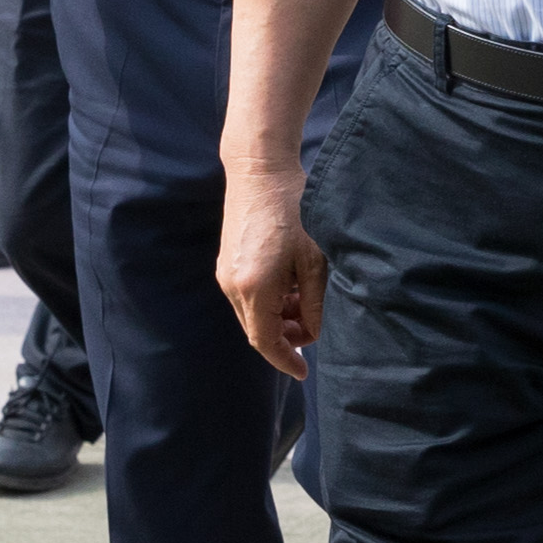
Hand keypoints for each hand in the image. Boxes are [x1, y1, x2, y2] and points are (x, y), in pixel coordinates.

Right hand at [218, 158, 326, 381]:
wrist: (260, 170)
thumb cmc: (294, 209)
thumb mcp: (315, 259)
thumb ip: (316, 303)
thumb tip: (315, 333)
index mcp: (253, 287)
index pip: (266, 341)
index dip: (286, 360)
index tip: (304, 372)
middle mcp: (232, 284)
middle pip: (257, 330)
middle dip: (286, 339)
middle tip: (313, 333)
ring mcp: (226, 273)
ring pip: (252, 314)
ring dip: (278, 319)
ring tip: (306, 305)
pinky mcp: (227, 262)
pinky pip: (246, 296)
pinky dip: (269, 302)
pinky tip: (291, 287)